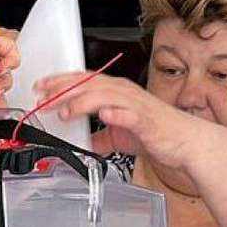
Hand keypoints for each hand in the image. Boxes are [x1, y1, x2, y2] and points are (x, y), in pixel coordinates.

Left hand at [33, 71, 206, 169]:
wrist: (186, 142)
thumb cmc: (157, 133)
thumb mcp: (120, 136)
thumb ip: (100, 138)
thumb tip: (82, 145)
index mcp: (116, 92)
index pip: (83, 81)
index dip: (60, 82)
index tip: (41, 87)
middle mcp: (124, 93)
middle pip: (89, 85)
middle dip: (63, 90)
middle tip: (43, 97)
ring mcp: (136, 105)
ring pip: (105, 96)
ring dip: (82, 102)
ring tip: (65, 111)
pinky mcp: (147, 121)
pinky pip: (130, 114)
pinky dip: (116, 114)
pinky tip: (104, 116)